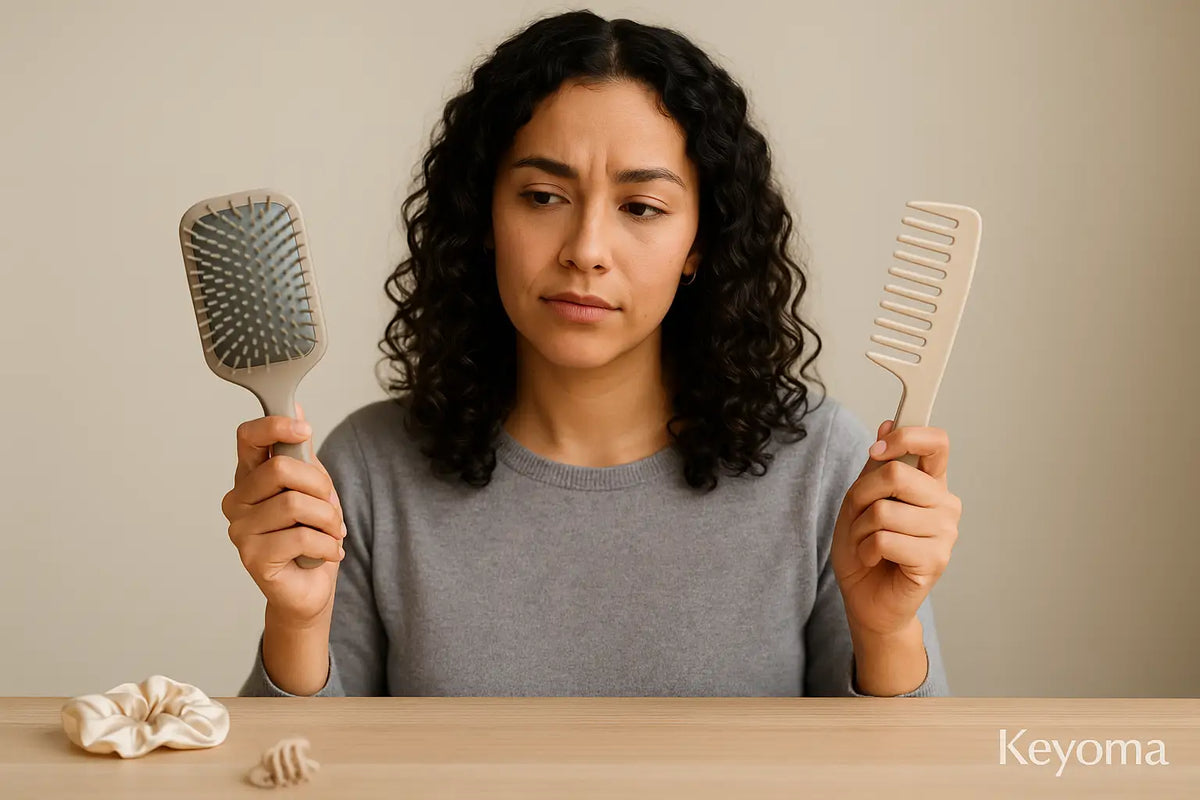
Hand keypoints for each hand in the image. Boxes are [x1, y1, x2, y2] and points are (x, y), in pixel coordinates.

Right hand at [221, 402, 346, 628]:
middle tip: (330, 506)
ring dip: (327, 519)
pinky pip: (300, 536)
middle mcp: (237, 500)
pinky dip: (327, 544)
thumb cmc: (309, 534)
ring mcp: (240, 530)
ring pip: (294, 504)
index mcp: (250, 476)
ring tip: (331, 532)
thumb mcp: (312, 486)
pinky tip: (328, 552)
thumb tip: (295, 405)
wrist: (309, 588)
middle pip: (280, 469)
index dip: (275, 426)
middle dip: (320, 486)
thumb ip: (301, 451)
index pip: (248, 437)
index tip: (304, 428)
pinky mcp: (252, 557)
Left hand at [830, 419, 961, 638]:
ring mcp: (945, 532)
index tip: (877, 451)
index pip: (937, 442)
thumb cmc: (865, 548)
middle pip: (898, 474)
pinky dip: (866, 550)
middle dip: (862, 495)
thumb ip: (876, 467)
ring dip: (860, 529)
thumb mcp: (860, 500)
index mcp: (931, 483)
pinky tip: (874, 560)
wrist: (866, 598)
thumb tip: (888, 424)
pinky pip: (885, 540)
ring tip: (867, 543)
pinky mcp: (936, 559)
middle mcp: (945, 504)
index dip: (905, 437)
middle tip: (859, 516)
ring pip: (884, 511)